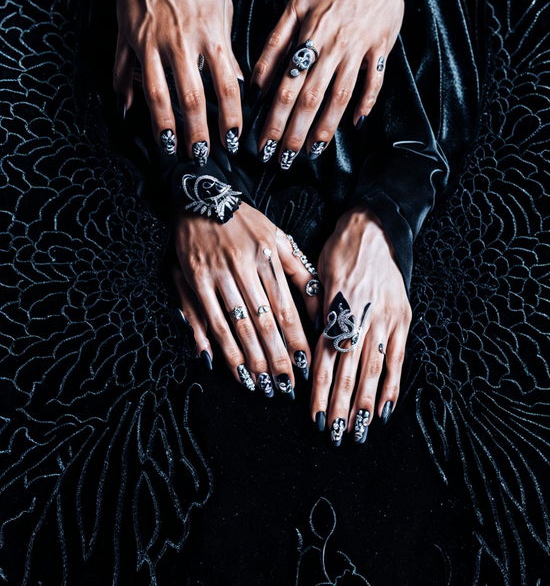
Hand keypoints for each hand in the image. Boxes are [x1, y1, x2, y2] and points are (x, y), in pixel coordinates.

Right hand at [114, 0, 242, 159]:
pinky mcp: (128, 33)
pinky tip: (128, 111)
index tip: (231, 140)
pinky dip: (124, 91)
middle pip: (190, 98)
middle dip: (196, 133)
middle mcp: (180, 43)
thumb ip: (227, 48)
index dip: (229, 119)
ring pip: (156, 92)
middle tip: (200, 155)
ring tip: (168, 145)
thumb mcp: (222, 8)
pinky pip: (123, 68)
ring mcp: (151, 40)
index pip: (226, 88)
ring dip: (163, 124)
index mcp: (210, 37)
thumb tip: (236, 81)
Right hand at [173, 204, 320, 397]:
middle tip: (284, 387)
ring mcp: (217, 274)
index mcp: (268, 258)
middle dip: (275, 358)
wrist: (203, 198)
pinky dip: (215, 343)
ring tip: (259, 384)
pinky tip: (225, 365)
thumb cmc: (246, 222)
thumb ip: (300, 272)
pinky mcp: (193, 279)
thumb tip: (319, 305)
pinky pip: (206, 317)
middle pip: (262, 322)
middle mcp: (243, 268)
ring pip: (235, 325)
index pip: (286, 308)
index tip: (304, 365)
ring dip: (247, 358)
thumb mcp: (279, 238)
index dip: (295, 340)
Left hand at [251, 0, 408, 167]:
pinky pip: (373, 83)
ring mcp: (357, 51)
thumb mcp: (295, 7)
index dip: (274, 118)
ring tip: (313, 151)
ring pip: (339, 97)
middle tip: (284, 159)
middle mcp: (331, 48)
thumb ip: (275, 45)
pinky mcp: (379, 51)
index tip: (264, 144)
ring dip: (325, 128)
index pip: (286, 87)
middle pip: (310, 99)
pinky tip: (354, 123)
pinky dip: (365, 103)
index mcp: (308, 38)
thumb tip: (259, 82)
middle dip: (294, 133)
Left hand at [310, 207, 411, 443]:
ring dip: (365, 403)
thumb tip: (314, 347)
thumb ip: (316, 313)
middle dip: (342, 406)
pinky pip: (397, 357)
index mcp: (336, 310)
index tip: (317, 417)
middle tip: (337, 434)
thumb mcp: (317, 276)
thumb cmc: (340, 252)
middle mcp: (359, 319)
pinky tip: (385, 408)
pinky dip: (391, 385)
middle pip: (349, 371)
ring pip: (373, 370)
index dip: (322, 392)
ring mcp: (384, 320)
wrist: (374, 228)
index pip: (326, 360)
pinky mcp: (402, 319)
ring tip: (359, 431)